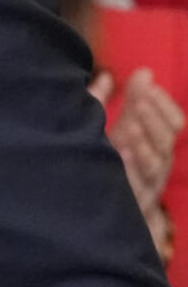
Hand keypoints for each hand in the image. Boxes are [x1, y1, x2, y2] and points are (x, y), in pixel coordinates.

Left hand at [93, 68, 184, 221]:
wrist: (111, 212)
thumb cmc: (119, 163)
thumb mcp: (124, 130)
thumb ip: (129, 103)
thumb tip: (128, 73)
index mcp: (159, 144)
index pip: (175, 122)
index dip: (163, 103)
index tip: (146, 83)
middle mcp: (159, 163)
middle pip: (166, 140)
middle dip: (153, 118)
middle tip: (139, 101)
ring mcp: (148, 184)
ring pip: (155, 165)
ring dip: (144, 144)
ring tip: (130, 127)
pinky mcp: (133, 202)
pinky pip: (136, 188)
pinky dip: (130, 171)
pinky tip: (120, 155)